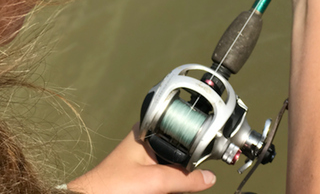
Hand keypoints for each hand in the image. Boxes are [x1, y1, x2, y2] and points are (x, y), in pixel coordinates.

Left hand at [67, 125, 215, 193]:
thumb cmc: (110, 187)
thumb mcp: (155, 181)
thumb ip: (185, 179)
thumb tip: (209, 177)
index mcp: (147, 132)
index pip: (181, 131)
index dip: (196, 143)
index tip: (209, 153)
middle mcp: (147, 143)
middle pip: (180, 152)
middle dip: (188, 168)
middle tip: (192, 179)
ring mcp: (145, 162)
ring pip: (174, 168)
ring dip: (179, 180)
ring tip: (178, 186)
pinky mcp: (144, 177)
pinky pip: (167, 179)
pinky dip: (172, 187)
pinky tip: (171, 191)